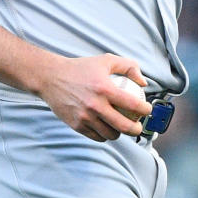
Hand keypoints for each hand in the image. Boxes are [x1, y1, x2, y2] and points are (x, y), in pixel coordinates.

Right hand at [37, 54, 152, 140]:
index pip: (133, 105)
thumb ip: (128, 67)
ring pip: (110, 134)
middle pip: (124, 126)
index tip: (147, 109)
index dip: (145, 110)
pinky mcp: (76, 125)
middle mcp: (95, 105)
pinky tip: (108, 129)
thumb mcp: (105, 60)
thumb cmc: (80, 68)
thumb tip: (143, 83)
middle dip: (137, 129)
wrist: (51, 78)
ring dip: (120, 133)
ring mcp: (85, 117)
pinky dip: (105, 135)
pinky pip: (96, 137)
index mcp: (104, 89)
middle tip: (139, 126)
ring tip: (122, 127)